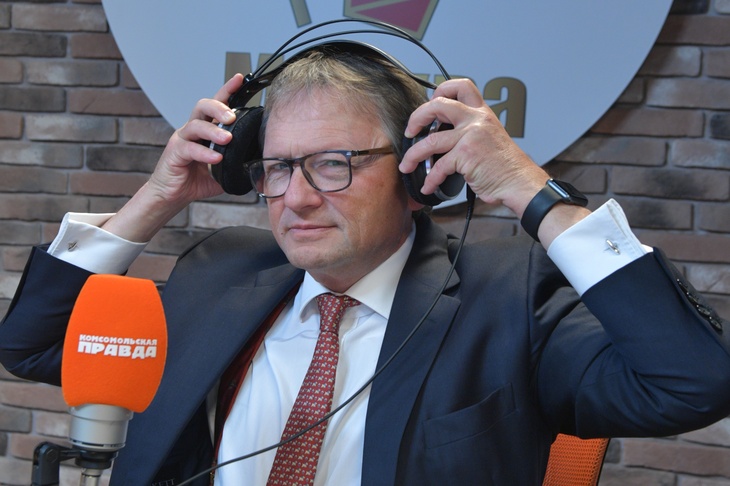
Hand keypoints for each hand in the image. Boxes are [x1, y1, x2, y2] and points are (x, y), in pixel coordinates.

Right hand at [101, 75, 244, 241]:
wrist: (174, 195)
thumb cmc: (197, 180)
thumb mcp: (225, 169)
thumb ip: (239, 160)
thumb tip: (261, 160)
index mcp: (206, 130)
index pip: (217, 105)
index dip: (227, 90)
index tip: (240, 78)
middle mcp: (192, 130)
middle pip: (202, 106)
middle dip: (219, 107)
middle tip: (232, 117)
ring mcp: (182, 140)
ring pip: (196, 126)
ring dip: (213, 131)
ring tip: (227, 139)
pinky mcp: (174, 153)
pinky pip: (189, 149)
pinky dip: (204, 153)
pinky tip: (215, 158)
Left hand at [400, 78, 547, 217]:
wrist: (518, 181)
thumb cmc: (504, 165)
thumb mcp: (489, 137)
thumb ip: (469, 130)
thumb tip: (442, 134)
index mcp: (482, 113)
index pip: (461, 86)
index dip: (441, 90)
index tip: (430, 104)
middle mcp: (476, 120)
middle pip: (437, 105)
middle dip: (416, 118)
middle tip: (410, 131)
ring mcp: (470, 136)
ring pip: (430, 141)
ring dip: (413, 156)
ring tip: (406, 165)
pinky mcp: (465, 155)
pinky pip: (438, 166)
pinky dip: (430, 179)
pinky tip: (428, 186)